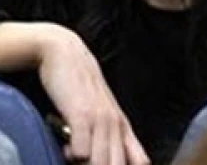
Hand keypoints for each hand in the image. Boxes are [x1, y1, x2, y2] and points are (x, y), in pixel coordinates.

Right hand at [37, 25, 149, 164]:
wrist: (66, 53)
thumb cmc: (80, 86)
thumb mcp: (103, 111)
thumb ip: (113, 135)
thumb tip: (115, 158)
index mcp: (123, 126)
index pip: (140, 162)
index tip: (111, 164)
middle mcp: (115, 125)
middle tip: (85, 162)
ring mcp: (100, 120)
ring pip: (102, 163)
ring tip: (74, 156)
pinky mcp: (81, 115)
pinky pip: (81, 152)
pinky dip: (73, 156)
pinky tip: (66, 147)